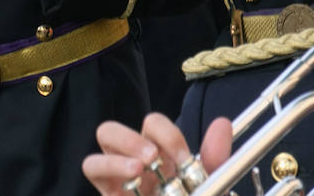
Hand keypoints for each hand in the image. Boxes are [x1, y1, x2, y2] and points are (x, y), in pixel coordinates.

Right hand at [83, 113, 230, 194]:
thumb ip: (215, 158)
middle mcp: (133, 162)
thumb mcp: (211, 186)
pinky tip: (131, 183)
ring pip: (100, 141)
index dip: (166, 135)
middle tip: (152, 158)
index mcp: (159, 157)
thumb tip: (222, 124)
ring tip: (138, 169)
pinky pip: (92, 166)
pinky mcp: (108, 191)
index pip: (153, 126)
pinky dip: (108, 167)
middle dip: (131, 138)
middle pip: (115, 129)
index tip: (184, 159)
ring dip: (119, 151)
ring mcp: (116, 177)